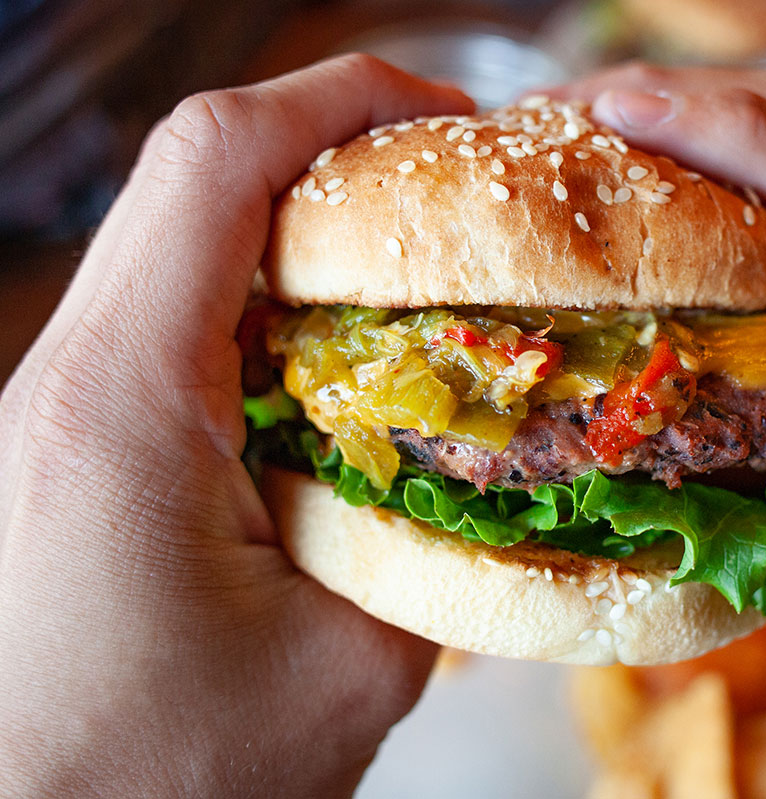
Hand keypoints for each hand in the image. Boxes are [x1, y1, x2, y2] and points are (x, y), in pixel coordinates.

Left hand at [0, 55, 470, 796]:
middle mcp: (70, 382)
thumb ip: (442, 554)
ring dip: (309, 252)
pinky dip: (271, 325)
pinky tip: (345, 386)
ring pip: (186, 258)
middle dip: (342, 166)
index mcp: (126, 402)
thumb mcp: (343, 672)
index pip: (216, 160)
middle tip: (457, 204)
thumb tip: (509, 486)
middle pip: (200, 188)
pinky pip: (173, 336)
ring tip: (418, 293)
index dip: (343, 99)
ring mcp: (60, 414)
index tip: (451, 115)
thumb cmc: (138, 781)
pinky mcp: (72, 452)